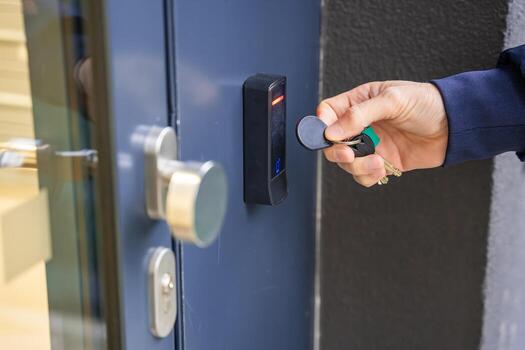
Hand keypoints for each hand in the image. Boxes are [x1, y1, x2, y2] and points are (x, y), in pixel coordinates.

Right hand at [318, 81, 447, 186]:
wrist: (455, 126)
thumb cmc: (426, 103)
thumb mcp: (392, 100)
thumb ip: (359, 115)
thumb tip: (330, 132)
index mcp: (358, 102)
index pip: (327, 113)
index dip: (321, 124)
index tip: (328, 135)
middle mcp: (360, 125)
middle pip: (331, 143)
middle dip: (337, 152)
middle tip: (348, 154)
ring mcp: (370, 145)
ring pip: (345, 163)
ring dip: (357, 166)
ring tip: (378, 162)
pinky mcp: (381, 162)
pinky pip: (362, 175)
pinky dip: (368, 176)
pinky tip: (384, 168)